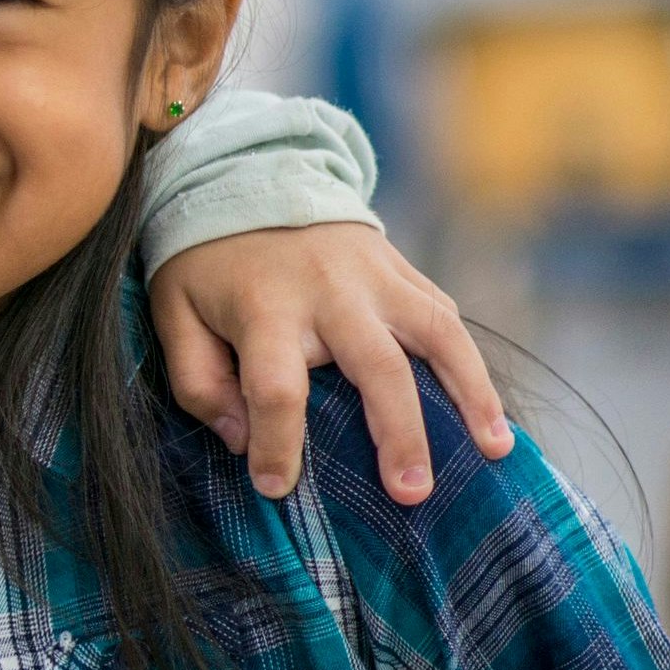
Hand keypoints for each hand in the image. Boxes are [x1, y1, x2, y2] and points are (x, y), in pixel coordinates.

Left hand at [147, 224, 510, 503]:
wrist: (249, 175)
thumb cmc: (208, 263)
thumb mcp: (174, 312)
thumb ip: (198, 380)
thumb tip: (240, 440)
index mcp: (264, 307)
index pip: (275, 388)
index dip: (276, 443)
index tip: (275, 487)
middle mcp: (330, 292)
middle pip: (375, 367)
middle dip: (398, 434)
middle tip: (412, 494)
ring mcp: (377, 276)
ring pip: (438, 336)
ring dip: (472, 395)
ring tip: (495, 450)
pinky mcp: (403, 269)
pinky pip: (447, 317)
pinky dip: (471, 364)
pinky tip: (486, 410)